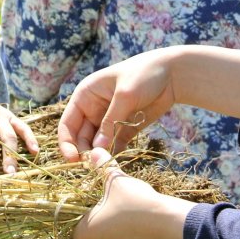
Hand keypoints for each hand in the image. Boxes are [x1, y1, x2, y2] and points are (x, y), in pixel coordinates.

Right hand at [58, 48, 176, 161]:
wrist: (172, 74)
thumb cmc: (144, 74)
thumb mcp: (125, 95)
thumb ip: (111, 121)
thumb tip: (98, 148)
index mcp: (85, 95)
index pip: (68, 123)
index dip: (67, 142)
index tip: (73, 160)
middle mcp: (93, 109)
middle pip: (81, 137)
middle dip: (85, 152)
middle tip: (95, 165)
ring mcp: (109, 119)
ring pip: (97, 143)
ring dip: (100, 155)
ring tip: (107, 165)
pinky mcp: (124, 128)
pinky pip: (115, 145)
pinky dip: (115, 154)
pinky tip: (118, 162)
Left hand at [73, 148, 189, 238]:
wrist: (169, 224)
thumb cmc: (134, 202)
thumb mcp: (115, 179)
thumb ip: (102, 166)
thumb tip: (94, 151)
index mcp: (82, 236)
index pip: (78, 221)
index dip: (89, 208)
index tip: (100, 199)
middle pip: (94, 234)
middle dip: (103, 220)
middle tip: (115, 204)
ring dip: (118, 231)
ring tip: (131, 213)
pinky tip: (143, 226)